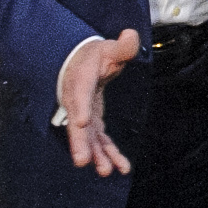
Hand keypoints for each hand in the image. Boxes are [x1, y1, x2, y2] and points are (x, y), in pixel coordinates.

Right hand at [56, 29, 139, 176]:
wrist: (79, 65)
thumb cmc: (93, 57)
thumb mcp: (107, 48)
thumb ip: (121, 46)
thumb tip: (131, 36)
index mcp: (80, 80)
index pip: (79, 94)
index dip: (80, 108)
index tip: (82, 121)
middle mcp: (78, 102)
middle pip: (76, 126)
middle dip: (80, 144)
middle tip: (83, 161)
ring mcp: (83, 115)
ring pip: (88, 139)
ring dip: (96, 155)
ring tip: (107, 171)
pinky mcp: (92, 124)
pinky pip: (99, 142)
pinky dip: (108, 154)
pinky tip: (121, 168)